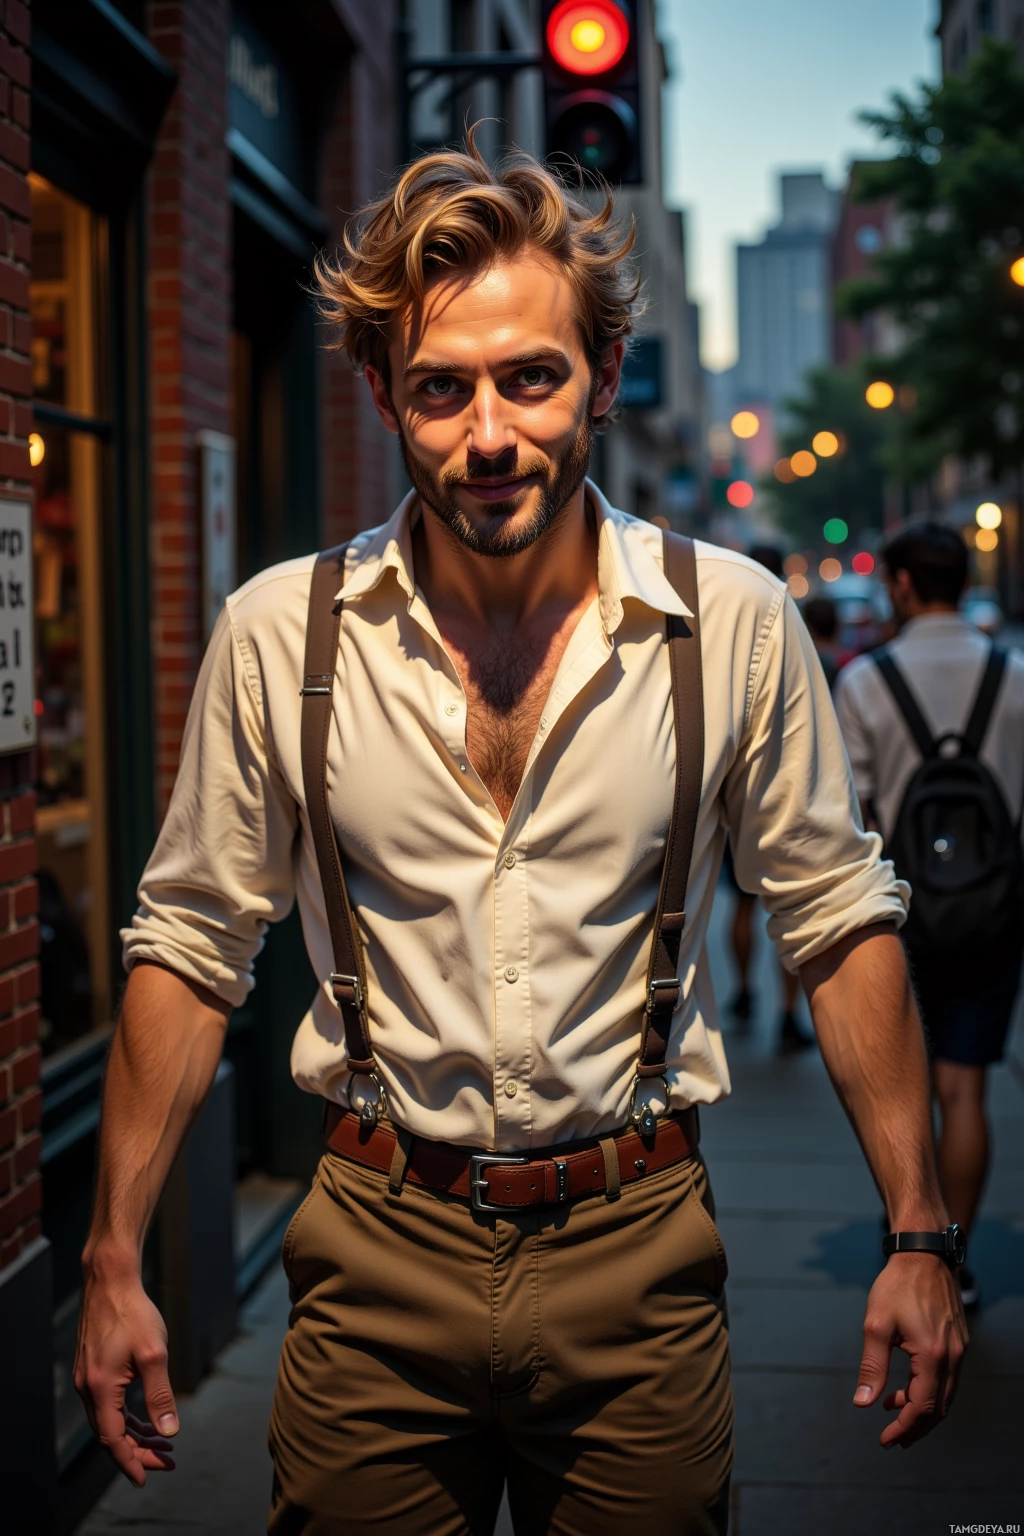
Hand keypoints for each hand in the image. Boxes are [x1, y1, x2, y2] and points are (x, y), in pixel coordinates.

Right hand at [74, 1262, 178, 1485]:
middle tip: (167, 1460)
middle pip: (110, 1434)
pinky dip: (127, 1416)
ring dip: (135, 1434)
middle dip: (138, 1450)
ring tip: (163, 1443)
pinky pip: (108, 1405)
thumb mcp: (154, 1354)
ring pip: (109, 1420)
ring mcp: (88, 1379)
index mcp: (100, 1388)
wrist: (111, 1281)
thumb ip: (161, 1396)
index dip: (130, 1461)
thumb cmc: (134, 1313)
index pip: (112, 1440)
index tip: (147, 1478)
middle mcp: (88, 1388)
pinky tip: (147, 1419)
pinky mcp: (92, 1370)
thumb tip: (170, 1432)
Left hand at [854, 1252, 967, 1447]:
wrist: (923, 1254)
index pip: (922, 1408)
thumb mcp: (876, 1325)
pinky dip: (929, 1390)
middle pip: (938, 1409)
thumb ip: (872, 1367)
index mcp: (932, 1356)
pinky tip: (906, 1387)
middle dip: (915, 1427)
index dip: (903, 1428)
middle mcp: (952, 1357)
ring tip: (893, 1411)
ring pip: (946, 1395)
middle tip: (892, 1438)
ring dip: (921, 1410)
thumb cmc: (896, 1286)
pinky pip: (948, 1379)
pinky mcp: (958, 1342)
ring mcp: (959, 1350)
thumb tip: (862, 1402)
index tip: (885, 1440)